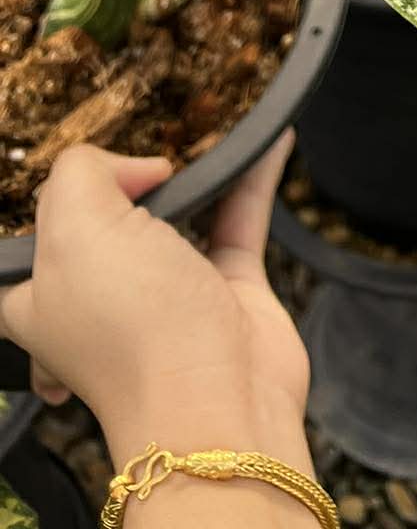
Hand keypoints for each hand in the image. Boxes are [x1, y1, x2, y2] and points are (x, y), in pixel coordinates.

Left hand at [0, 139, 314, 491]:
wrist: (216, 399)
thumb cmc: (133, 324)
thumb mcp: (75, 226)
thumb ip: (82, 171)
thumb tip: (140, 169)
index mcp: (40, 294)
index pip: (34, 234)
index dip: (58, 194)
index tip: (91, 166)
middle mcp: (99, 295)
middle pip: (107, 218)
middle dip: (128, 179)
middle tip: (149, 148)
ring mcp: (166, 291)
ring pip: (177, 214)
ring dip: (195, 173)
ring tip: (209, 129)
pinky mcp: (227, 288)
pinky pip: (239, 217)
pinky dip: (253, 176)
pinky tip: (269, 139)